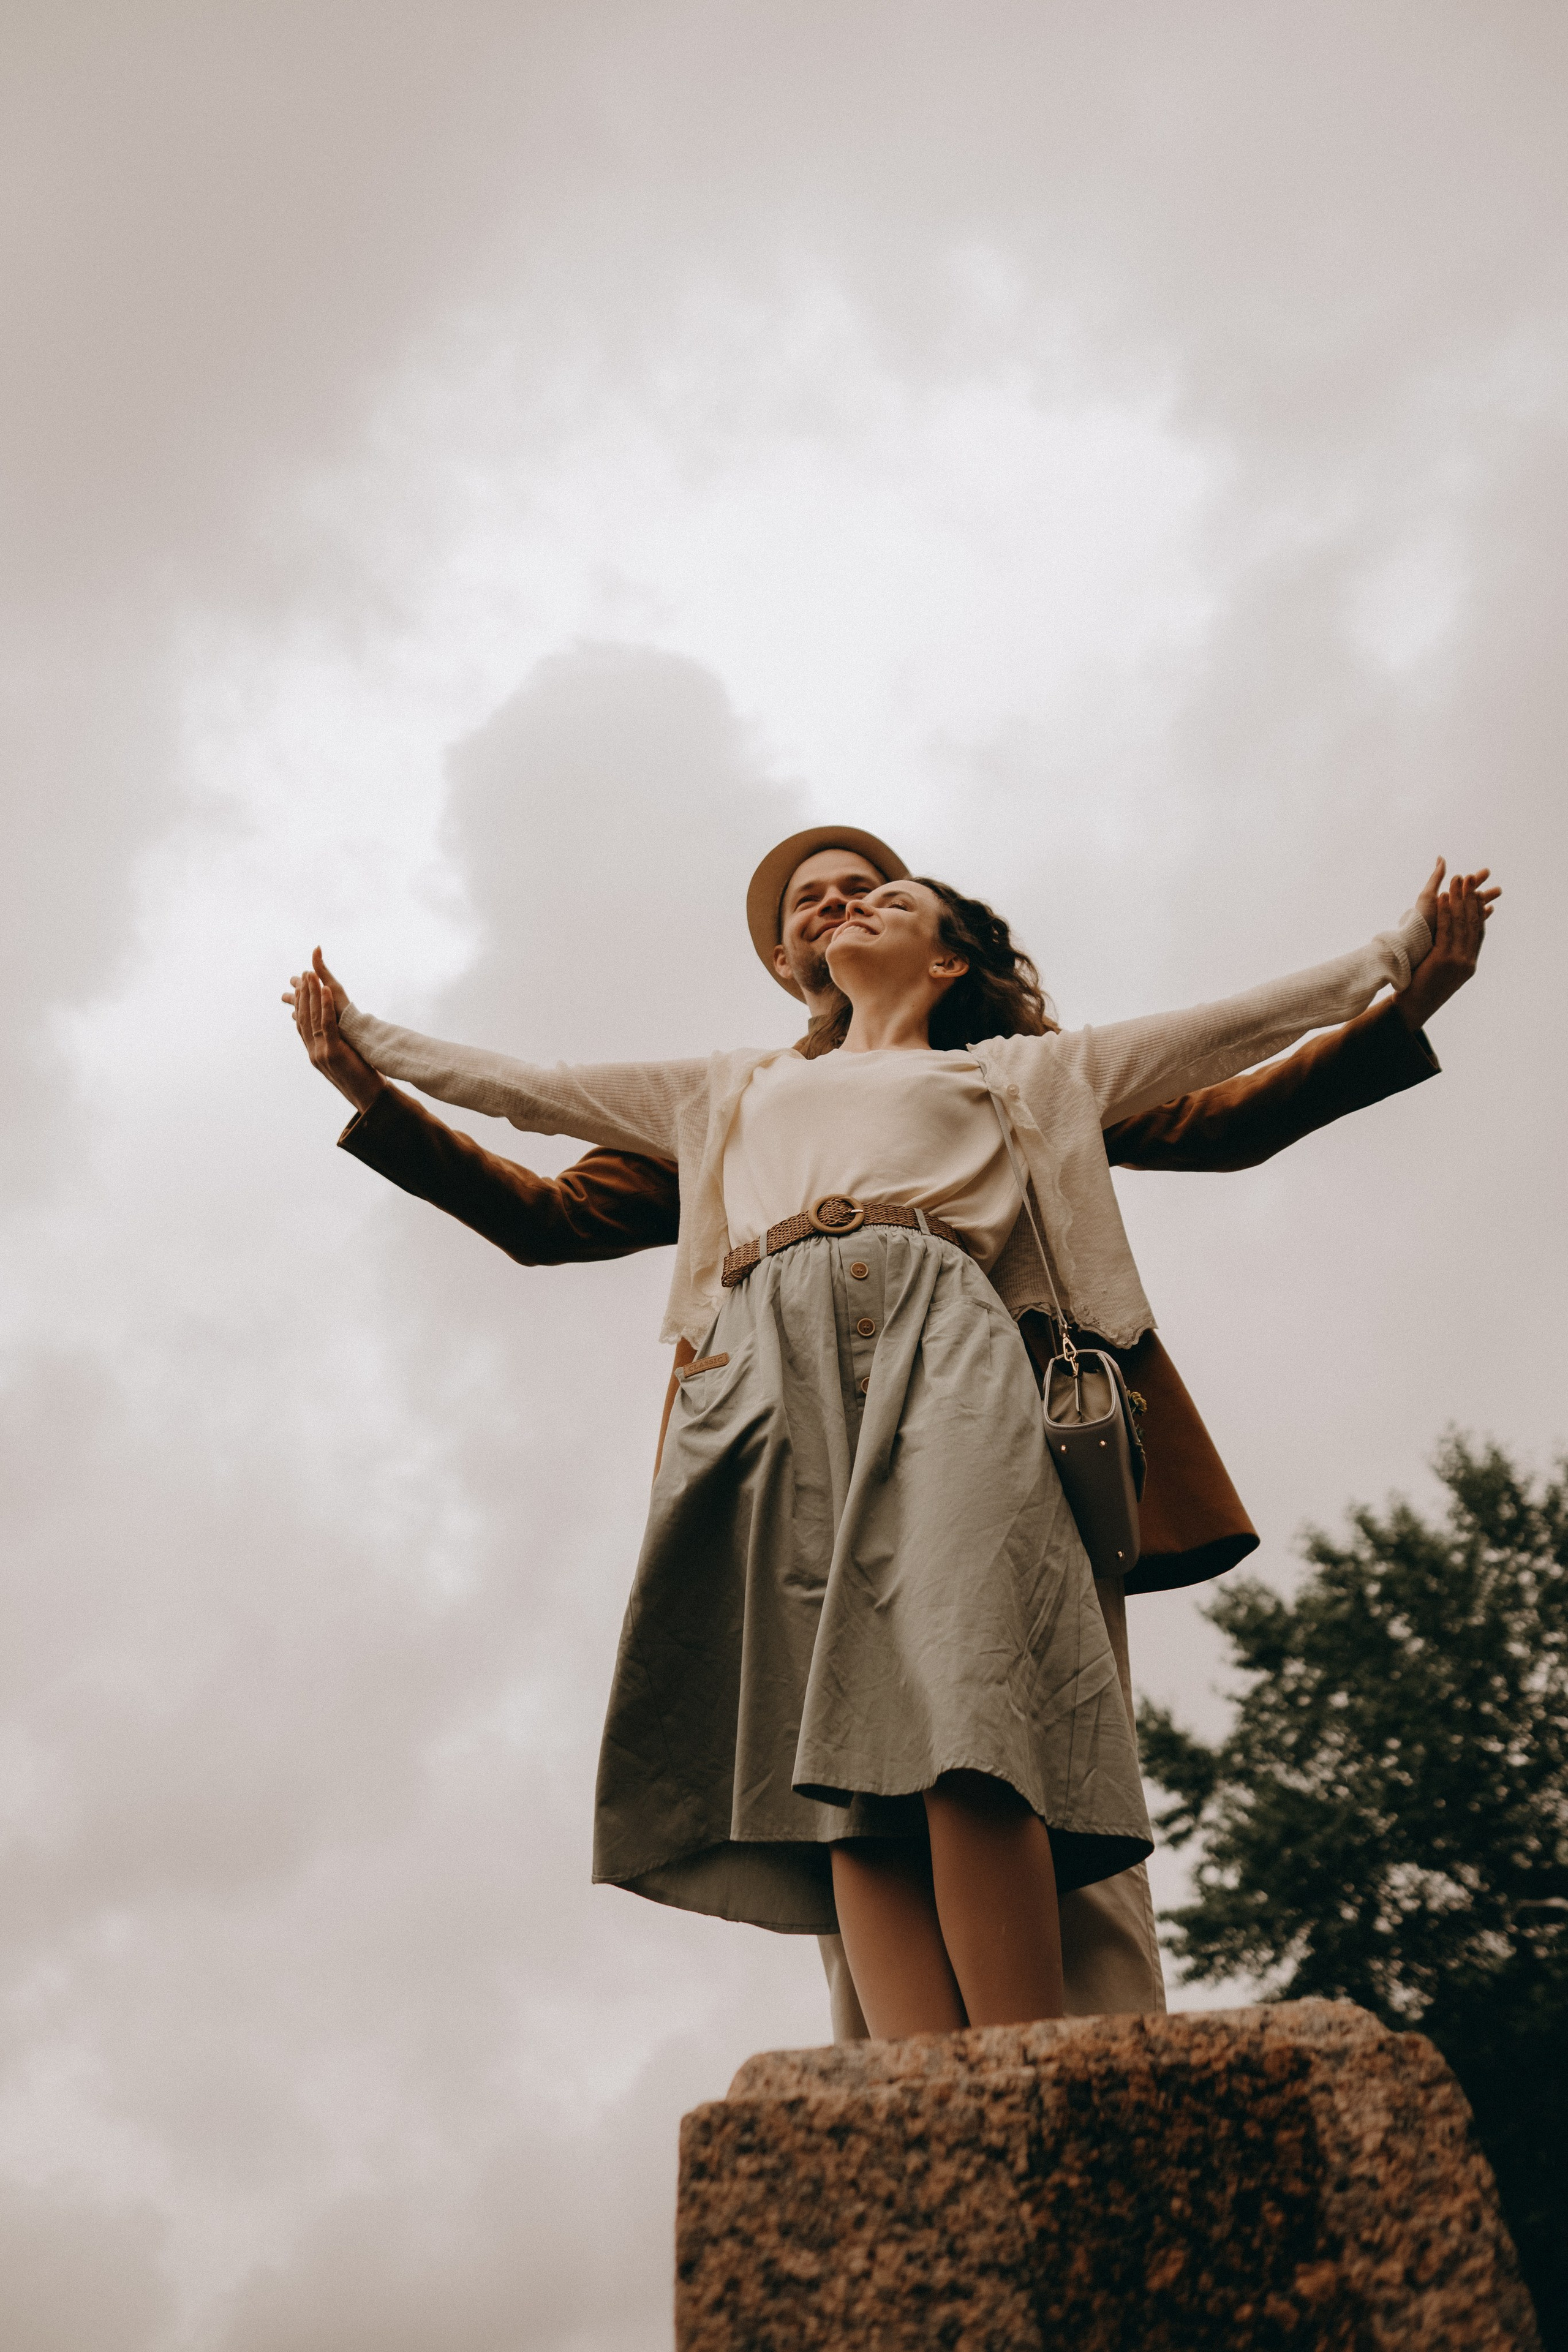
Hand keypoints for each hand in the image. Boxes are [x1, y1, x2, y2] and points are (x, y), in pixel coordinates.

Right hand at [281, 948, 385, 1111]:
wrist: (369, 1098)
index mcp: (315, 1054)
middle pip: (304, 1018)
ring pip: (313, 1018)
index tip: (301, 987)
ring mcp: (322, 1053)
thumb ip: (335, 1047)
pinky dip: (326, 1005)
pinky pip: (327, 1024)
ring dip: (312, 994)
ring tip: (311, 975)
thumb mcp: (344, 1061)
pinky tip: (326, 989)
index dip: (300, 1005)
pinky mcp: (334, 1052)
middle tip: (303, 975)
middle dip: (303, 995)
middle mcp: (314, 1053)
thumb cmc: (361, 1080)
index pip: (302, 1025)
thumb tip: (336, 1035)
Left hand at [1399, 866, 1500, 1030]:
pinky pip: (1446, 929)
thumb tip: (1447, 945)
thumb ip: (1447, 956)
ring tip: (1457, 880)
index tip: (1478, 893)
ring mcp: (1457, 960)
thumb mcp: (1440, 972)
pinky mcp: (1443, 959)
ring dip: (1459, 898)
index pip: (1478, 932)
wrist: (1413, 1009)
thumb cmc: (1423, 991)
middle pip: (1473, 923)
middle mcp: (1467, 961)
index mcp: (1469, 964)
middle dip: (1471, 898)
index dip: (1479, 910)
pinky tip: (1443, 896)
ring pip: (1461, 923)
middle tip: (1469, 878)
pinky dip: (1445, 911)